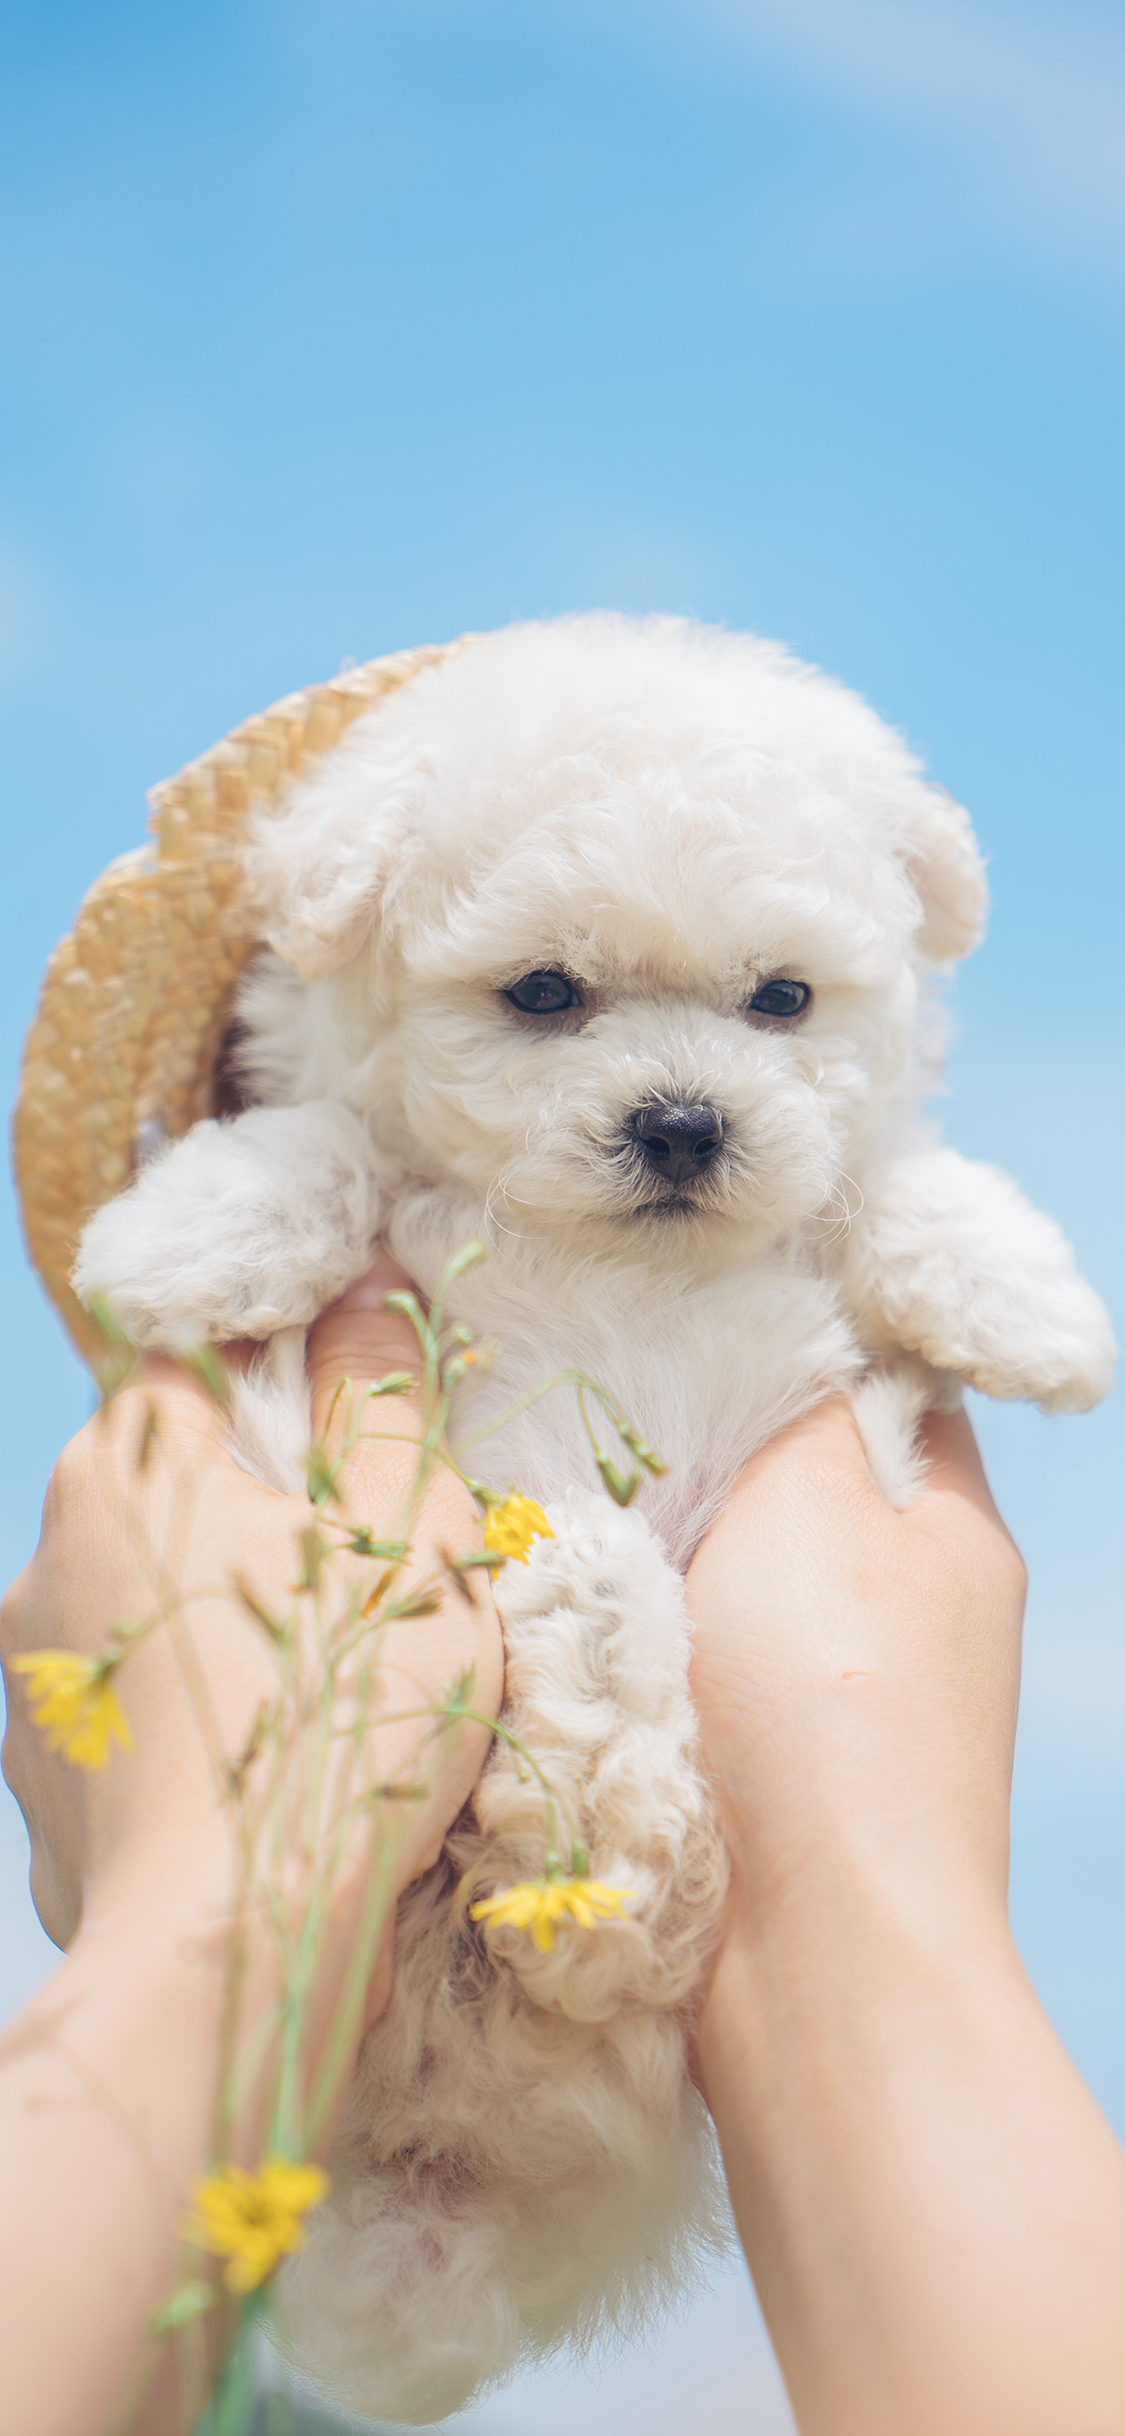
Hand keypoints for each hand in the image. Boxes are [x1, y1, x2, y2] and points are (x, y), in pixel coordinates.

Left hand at [0, 1254, 502, 2435]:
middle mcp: (47, 1559)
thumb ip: (380, 1396)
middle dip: (268, 1523)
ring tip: (328, 1704)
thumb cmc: (335, 1725)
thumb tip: (366, 1290)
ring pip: (153, 1609)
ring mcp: (34, 1682)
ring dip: (228, 1629)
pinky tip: (271, 1779)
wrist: (231, 1958)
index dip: (285, 1385)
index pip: (193, 1364)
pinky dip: (198, 1727)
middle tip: (370, 1590)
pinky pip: (136, 1716)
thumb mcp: (407, 1534)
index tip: (357, 1444)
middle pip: (173, 1492)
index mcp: (124, 1469)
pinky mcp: (45, 1785)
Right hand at [687, 1398, 1124, 2435]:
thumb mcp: (807, 1501)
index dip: (792, 1335)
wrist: (811, 1963)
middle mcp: (924, 1610)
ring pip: (742, 1582)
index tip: (684, 1306)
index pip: (885, 1383)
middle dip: (705, 1454)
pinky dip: (652, 1648)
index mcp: (953, 1526)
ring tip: (580, 1521)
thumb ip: (791, 1404)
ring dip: (668, 1559)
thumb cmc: (824, 1710)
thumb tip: (775, 1338)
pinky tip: (587, 1629)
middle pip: (803, 1485)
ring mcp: (857, 1706)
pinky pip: (708, 1672)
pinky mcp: (786, 1782)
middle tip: (602, 1414)